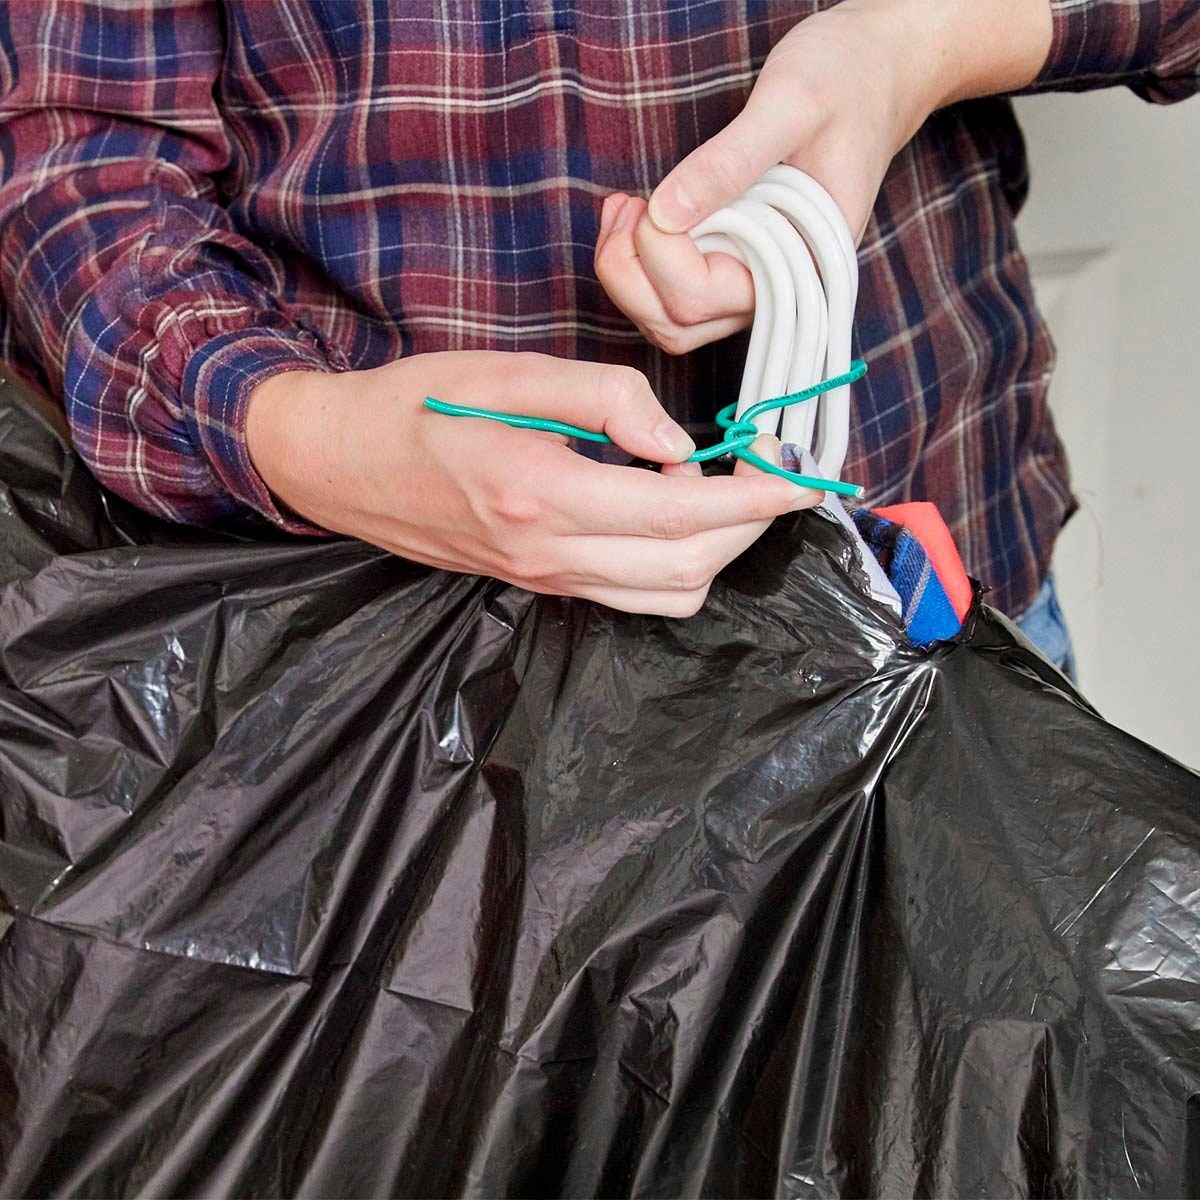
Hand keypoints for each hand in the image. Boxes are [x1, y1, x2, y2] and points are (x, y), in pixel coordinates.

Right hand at [245, 351, 819, 615]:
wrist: (341, 465)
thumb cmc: (416, 407)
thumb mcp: (504, 374)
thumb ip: (600, 397)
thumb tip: (677, 440)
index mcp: (542, 494)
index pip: (680, 513)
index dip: (754, 498)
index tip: (801, 475)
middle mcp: (549, 555)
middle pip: (688, 566)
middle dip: (750, 526)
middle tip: (775, 475)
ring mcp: (545, 580)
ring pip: (667, 594)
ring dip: (717, 551)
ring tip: (726, 492)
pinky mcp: (540, 585)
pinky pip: (632, 598)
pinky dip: (676, 567)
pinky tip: (672, 517)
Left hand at [595, 0, 1051, 356]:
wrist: (879, 72)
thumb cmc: (848, 79)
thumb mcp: (790, 105)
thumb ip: (729, 162)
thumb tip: (666, 211)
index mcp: (801, 265)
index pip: (700, 296)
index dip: (658, 254)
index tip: (646, 199)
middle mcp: (775, 289)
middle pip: (675, 326)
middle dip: (629, 274)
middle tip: (623, 206)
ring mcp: (752, 285)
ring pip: (668, 322)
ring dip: (628, 276)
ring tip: (624, 209)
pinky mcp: (736, 268)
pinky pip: (674, 298)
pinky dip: (640, 267)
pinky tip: (636, 214)